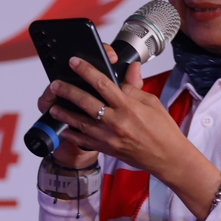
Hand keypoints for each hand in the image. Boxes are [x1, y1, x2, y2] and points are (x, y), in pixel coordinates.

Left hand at [44, 56, 220, 220]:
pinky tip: (64, 129)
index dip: (86, 70)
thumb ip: (134, 87)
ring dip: (64, 113)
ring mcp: (109, 137)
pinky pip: (84, 141)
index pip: (102, 83)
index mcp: (128, 106)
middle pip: (85, 101)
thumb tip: (127, 70)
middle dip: (68, 91)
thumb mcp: (151, 102)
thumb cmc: (162, 130)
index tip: (74, 62)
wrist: (167, 157)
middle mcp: (116, 121)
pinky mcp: (106, 149)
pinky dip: (72, 134)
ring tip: (53, 107)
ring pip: (80, 122)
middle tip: (56, 84)